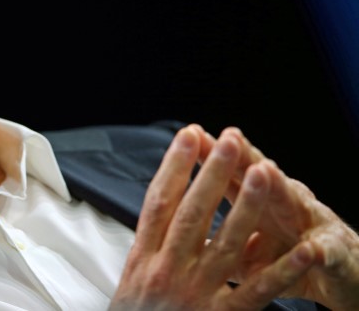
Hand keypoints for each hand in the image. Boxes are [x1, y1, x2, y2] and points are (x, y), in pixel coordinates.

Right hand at [110, 124, 358, 309]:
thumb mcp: (129, 285)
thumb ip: (149, 251)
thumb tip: (163, 211)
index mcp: (142, 261)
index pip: (157, 203)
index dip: (173, 167)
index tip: (188, 135)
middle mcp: (166, 273)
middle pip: (190, 214)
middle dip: (210, 174)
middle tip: (228, 140)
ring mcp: (194, 296)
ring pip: (225, 244)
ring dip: (246, 207)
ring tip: (262, 172)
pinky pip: (256, 292)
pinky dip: (281, 271)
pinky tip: (302, 250)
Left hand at [195, 125, 358, 309]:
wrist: (345, 275)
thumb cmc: (290, 256)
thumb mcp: (248, 247)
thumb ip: (219, 235)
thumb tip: (177, 228)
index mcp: (261, 202)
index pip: (231, 173)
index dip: (212, 155)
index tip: (191, 135)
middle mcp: (286, 204)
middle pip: (263, 176)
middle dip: (244, 156)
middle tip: (228, 136)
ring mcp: (312, 225)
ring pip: (295, 202)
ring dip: (279, 188)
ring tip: (265, 172)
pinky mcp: (335, 255)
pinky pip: (326, 253)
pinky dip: (318, 251)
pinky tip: (311, 249)